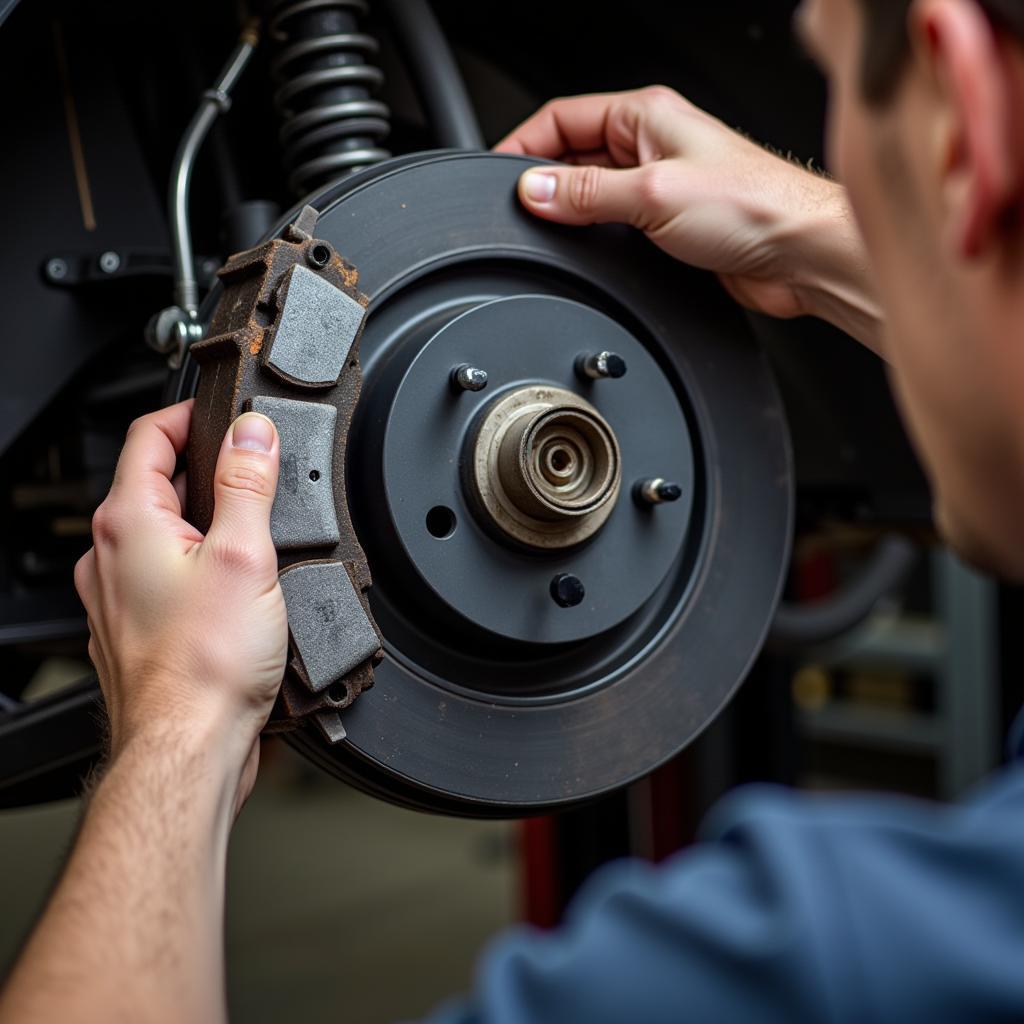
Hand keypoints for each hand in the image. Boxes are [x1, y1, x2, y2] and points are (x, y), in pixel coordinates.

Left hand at [74, 400, 287, 806]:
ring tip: (251, 533)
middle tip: (255, 473)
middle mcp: (109, 555)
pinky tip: (233, 589)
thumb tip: (252, 431)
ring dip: (201, 521)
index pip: (148, 435)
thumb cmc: (204, 667)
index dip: (190, 414)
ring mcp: (116, 595)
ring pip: (160, 533)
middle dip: (205, 469)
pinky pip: (161, 577)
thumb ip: (248, 484)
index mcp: (128, 523)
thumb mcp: (245, 556)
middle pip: (154, 482)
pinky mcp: (136, 629)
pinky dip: (194, 566)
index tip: (225, 413)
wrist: (188, 746)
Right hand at [497, 87, 881, 347]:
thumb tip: (535, 191)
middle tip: (524, 215)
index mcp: (647, 114)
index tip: (498, 178)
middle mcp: (653, 145)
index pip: (562, 118)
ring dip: (574, 215)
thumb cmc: (755, 206)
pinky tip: (592, 254)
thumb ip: (588, 193)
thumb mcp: (652, 194)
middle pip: (574, 157)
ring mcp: (660, 186)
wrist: (801, 255)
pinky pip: (617, 227)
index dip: (524, 146)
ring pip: (594, 195)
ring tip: (558, 235)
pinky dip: (597, 240)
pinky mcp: (669, 226)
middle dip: (547, 185)